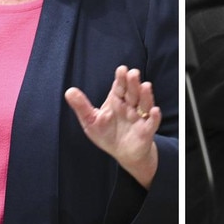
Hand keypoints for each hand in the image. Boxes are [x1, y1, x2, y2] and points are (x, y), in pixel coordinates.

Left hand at [65, 66, 160, 188]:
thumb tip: (69, 91)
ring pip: (144, 104)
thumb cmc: (107, 134)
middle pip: (133, 92)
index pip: (120, 87)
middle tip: (133, 73)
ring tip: (145, 86)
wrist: (124, 154)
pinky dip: (155, 117)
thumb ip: (81, 106)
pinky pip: (152, 123)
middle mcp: (130, 106)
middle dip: (133, 83)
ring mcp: (140, 117)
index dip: (121, 78)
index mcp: (117, 101)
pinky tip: (155, 111)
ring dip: (146, 95)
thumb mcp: (91, 121)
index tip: (122, 70)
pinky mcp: (146, 131)